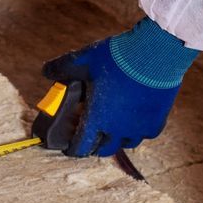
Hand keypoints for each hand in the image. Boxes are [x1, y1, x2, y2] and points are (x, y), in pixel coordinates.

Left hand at [32, 16, 196, 157]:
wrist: (155, 52)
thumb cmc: (117, 56)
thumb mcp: (84, 59)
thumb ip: (61, 67)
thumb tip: (45, 71)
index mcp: (97, 118)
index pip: (81, 146)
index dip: (73, 149)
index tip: (70, 147)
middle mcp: (118, 129)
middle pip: (104, 149)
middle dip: (94, 146)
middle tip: (91, 138)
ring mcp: (139, 127)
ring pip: (126, 143)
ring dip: (117, 139)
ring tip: (113, 129)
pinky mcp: (156, 121)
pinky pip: (145, 134)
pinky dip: (138, 131)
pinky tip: (135, 121)